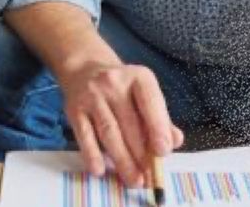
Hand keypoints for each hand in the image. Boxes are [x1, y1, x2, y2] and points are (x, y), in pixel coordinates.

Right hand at [58, 63, 183, 187]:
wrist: (85, 69)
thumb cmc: (122, 89)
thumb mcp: (144, 95)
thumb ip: (161, 118)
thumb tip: (175, 141)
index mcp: (138, 77)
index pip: (150, 102)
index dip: (158, 128)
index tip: (163, 152)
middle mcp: (114, 83)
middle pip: (129, 123)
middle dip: (141, 154)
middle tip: (149, 177)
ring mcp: (92, 95)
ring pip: (109, 132)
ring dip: (122, 160)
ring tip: (133, 180)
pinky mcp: (74, 109)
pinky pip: (84, 135)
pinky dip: (92, 155)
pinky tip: (100, 171)